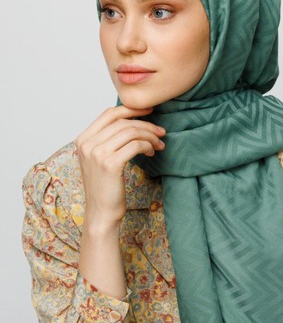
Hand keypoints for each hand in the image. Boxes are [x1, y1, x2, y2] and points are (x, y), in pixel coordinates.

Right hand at [74, 105, 165, 227]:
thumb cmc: (105, 187)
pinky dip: (147, 146)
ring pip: (131, 132)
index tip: (149, 111)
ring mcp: (97, 153)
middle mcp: (87, 144)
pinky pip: (135, 145)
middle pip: (123, 122)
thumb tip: (132, 122)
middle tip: (161, 132)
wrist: (101, 213)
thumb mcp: (100, 159)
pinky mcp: (110, 164)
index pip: (109, 114)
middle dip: (146, 124)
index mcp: (83, 139)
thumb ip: (108, 140)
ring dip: (150, 136)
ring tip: (159, 144)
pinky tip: (151, 153)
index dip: (131, 109)